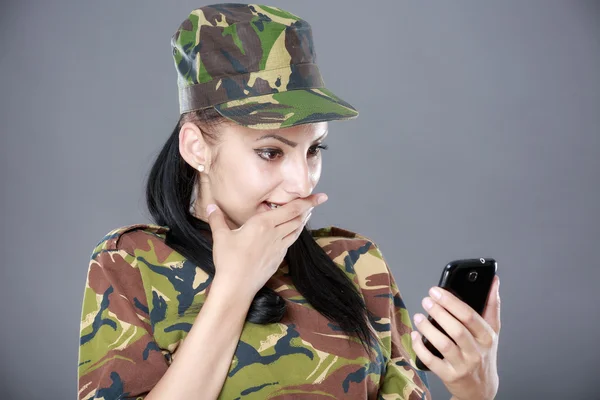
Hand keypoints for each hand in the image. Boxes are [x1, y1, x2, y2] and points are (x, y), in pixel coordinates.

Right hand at [206, 193, 327, 297]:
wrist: (237, 286)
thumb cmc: (228, 260)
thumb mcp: (220, 236)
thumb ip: (217, 219)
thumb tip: (211, 205)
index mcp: (263, 223)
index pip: (291, 209)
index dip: (308, 201)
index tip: (321, 196)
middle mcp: (275, 233)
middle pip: (297, 218)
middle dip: (308, 209)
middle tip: (316, 201)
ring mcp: (279, 247)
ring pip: (296, 230)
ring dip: (302, 221)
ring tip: (306, 213)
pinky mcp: (278, 258)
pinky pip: (290, 242)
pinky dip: (294, 234)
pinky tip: (292, 233)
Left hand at [411, 276, 500, 399]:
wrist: (480, 388)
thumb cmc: (483, 354)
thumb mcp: (492, 331)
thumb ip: (492, 305)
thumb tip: (494, 281)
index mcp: (487, 337)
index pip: (469, 316)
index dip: (451, 301)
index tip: (436, 290)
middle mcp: (476, 351)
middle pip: (456, 329)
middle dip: (439, 312)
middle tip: (426, 300)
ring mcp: (462, 365)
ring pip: (443, 344)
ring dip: (428, 328)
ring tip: (418, 316)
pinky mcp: (448, 375)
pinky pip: (431, 360)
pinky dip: (420, 346)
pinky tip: (414, 335)